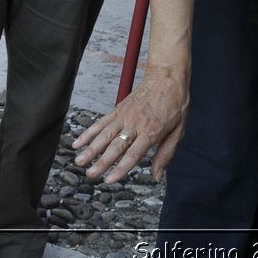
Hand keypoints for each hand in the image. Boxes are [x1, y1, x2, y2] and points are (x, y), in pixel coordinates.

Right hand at [73, 64, 187, 181]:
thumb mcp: (178, 131)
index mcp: (151, 132)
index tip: (109, 180)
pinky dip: (89, 132)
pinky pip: (101, 122)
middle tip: (90, 175)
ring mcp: (124, 116)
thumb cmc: (175, 104)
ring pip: (104, 135)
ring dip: (91, 149)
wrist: (167, 77)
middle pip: (115, 146)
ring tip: (79, 161)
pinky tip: (78, 142)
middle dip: (101, 162)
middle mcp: (135, 124)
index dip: (120, 168)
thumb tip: (158, 175)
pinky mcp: (118, 109)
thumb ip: (166, 154)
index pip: (133, 154)